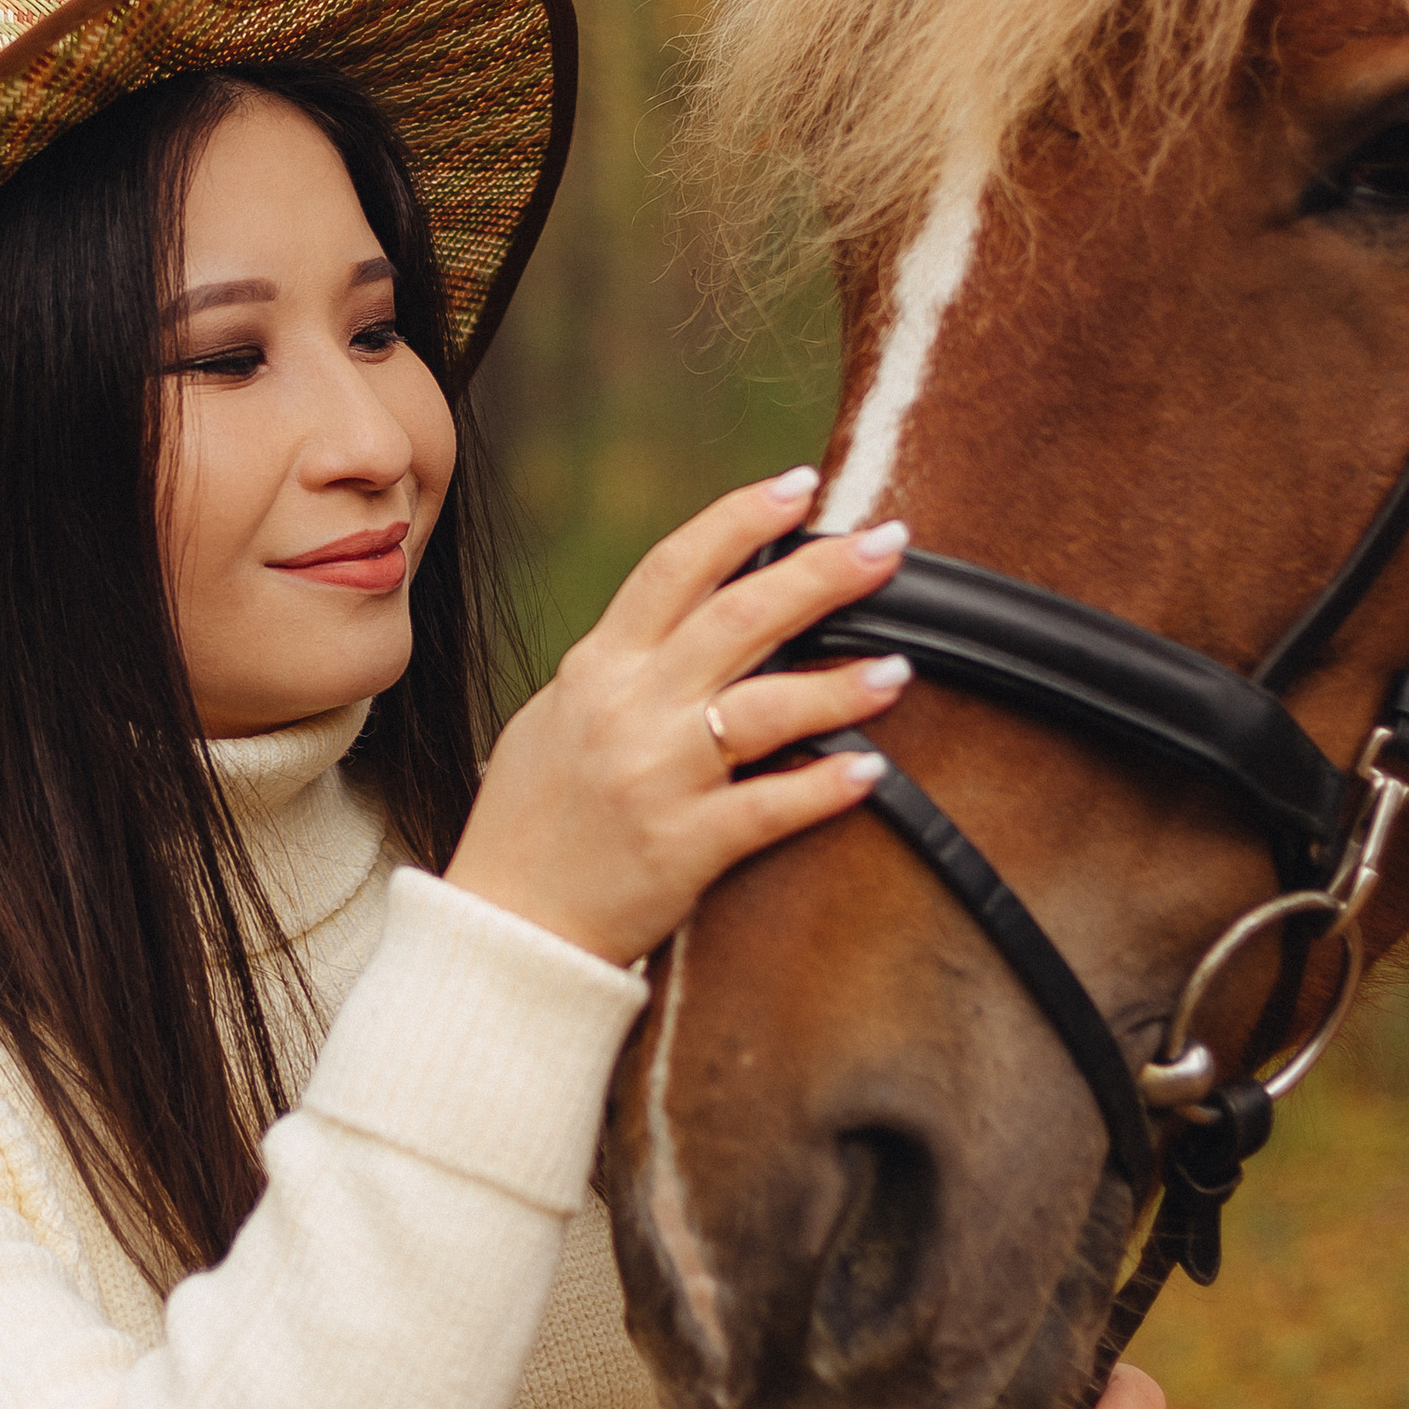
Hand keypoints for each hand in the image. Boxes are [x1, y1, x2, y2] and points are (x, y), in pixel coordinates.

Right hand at [441, 471, 910, 969]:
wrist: (506, 922)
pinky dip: (821, 788)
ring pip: (761, 710)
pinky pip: (765, 809)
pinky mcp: (680, 848)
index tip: (801, 485)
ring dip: (838, 686)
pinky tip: (869, 771)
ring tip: (901, 668)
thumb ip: (627, 663)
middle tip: (889, 544)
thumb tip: (705, 611)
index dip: (741, 519)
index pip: (675, 567)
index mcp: (598, 667)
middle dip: (819, 574)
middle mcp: (626, 709)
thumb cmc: (536, 815)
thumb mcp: (562, 714)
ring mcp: (654, 778)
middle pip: (736, 618)